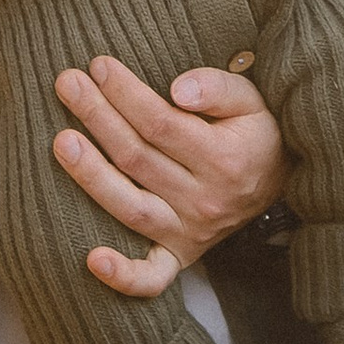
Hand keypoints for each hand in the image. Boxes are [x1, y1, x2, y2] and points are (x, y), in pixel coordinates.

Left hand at [54, 53, 285, 297]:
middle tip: (67, 83)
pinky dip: (123, 276)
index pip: (161, 123)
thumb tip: (177, 89)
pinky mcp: (179, 257)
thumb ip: (218, 87)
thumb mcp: (251, 100)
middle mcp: (205, 201)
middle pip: (138, 158)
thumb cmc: (255, 133)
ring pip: (131, 207)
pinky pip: (151, 277)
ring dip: (91, 176)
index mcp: (223, 159)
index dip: (126, 94)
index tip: (99, 66)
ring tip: (61, 142)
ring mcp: (190, 233)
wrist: (282, 184)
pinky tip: (92, 260)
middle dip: (98, 116)